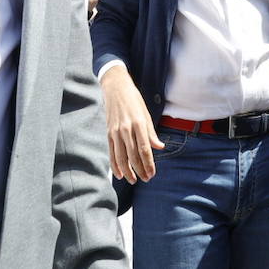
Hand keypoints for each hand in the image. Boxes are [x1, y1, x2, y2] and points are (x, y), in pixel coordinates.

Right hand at [99, 68, 163, 182]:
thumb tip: (159, 147)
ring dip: (128, 171)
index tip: (152, 174)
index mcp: (138, 123)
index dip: (148, 164)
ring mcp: (115, 132)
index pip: (144, 149)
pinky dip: (115, 165)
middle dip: (140, 170)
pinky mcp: (108, 133)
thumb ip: (151, 132)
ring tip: (134, 180)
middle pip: (133, 156)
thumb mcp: (146, 113)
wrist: (115, 88)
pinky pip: (111, 153)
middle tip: (146, 179)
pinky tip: (120, 174)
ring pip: (121, 157)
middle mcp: (126, 129)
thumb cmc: (134, 100)